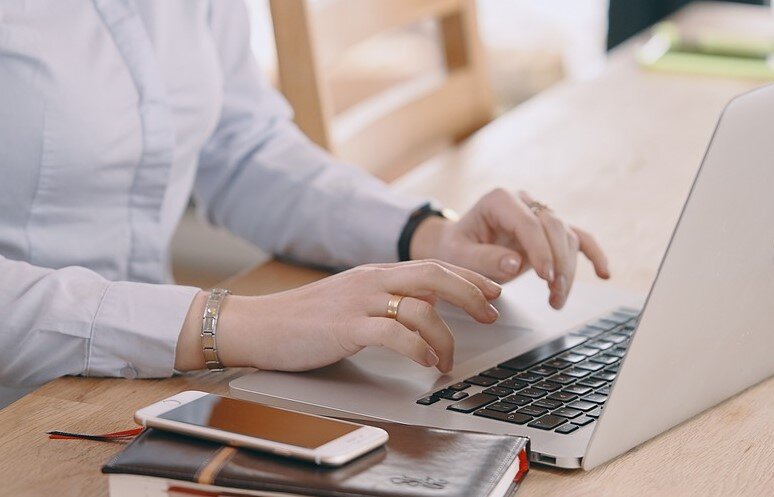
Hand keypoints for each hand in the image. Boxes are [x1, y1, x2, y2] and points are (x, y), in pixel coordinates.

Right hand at [175, 260, 501, 373]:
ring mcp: (360, 302)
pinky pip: (395, 334)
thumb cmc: (304, 318)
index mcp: (375, 272)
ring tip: (449, 360)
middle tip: (492, 313)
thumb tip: (426, 308)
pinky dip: (419, 349)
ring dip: (445, 337)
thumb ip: (387, 299)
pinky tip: (427, 362)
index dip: (467, 276)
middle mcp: (372, 280)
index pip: (432, 265)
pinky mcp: (347, 327)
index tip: (492, 290)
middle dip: (471, 293)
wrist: (259, 325)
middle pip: (435, 275)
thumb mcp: (352, 299)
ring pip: (420, 308)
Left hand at [410, 188, 609, 308]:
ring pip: (566, 237)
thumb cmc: (456, 248)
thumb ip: (483, 258)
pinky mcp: (549, 231)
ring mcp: (539, 214)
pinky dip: (593, 254)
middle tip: (554, 293)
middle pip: (554, 228)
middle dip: (558, 263)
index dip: (541, 249)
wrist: (457, 245)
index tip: (544, 276)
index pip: (529, 222)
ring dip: (567, 270)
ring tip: (556, 299)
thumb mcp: (459, 256)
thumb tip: (515, 263)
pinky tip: (604, 273)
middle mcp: (523, 202)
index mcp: (499, 200)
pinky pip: (578, 238)